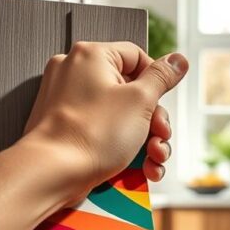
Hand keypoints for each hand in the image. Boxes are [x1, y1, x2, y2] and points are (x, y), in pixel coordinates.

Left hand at [21, 41, 187, 205]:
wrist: (51, 173)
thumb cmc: (91, 135)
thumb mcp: (140, 100)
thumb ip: (162, 77)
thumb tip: (178, 60)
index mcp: (92, 56)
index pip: (137, 56)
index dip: (157, 82)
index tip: (162, 103)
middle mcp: (76, 73)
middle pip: (132, 90)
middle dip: (154, 120)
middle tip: (159, 136)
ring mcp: (69, 100)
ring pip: (121, 114)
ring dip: (145, 139)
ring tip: (152, 159)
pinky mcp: (68, 126)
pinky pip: (103, 129)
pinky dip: (123, 147)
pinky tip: (139, 167)